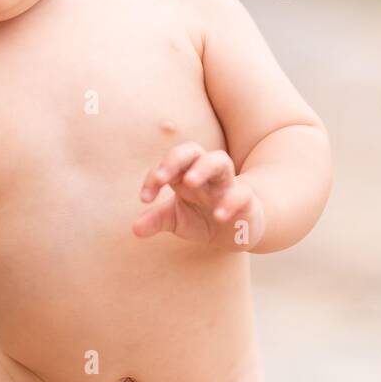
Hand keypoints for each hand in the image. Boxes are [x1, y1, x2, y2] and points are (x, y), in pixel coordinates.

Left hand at [133, 142, 265, 249]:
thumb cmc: (203, 217)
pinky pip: (240, 193)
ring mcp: (226, 184)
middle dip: (176, 159)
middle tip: (162, 177)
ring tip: (190, 181)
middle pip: (193, 150)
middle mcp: (206, 174)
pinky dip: (229, 202)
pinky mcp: (245, 198)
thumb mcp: (176, 220)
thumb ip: (156, 220)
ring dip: (203, 167)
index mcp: (185, 174)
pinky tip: (219, 216)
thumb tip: (135, 229)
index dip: (154, 177)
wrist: (236, 231)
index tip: (145, 199)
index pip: (167, 165)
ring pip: (220, 161)